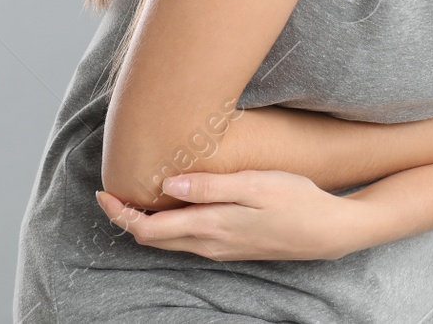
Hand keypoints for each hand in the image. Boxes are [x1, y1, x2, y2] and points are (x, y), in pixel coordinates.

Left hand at [95, 169, 365, 261]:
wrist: (328, 231)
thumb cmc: (296, 201)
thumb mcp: (255, 184)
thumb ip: (210, 186)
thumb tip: (168, 185)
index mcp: (209, 227)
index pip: (148, 229)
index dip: (120, 214)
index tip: (103, 193)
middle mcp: (209, 244)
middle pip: (153, 239)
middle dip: (127, 219)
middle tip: (113, 192)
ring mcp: (220, 249)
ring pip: (170, 241)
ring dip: (148, 223)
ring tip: (140, 194)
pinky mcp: (232, 247)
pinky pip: (188, 240)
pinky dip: (171, 225)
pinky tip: (178, 204)